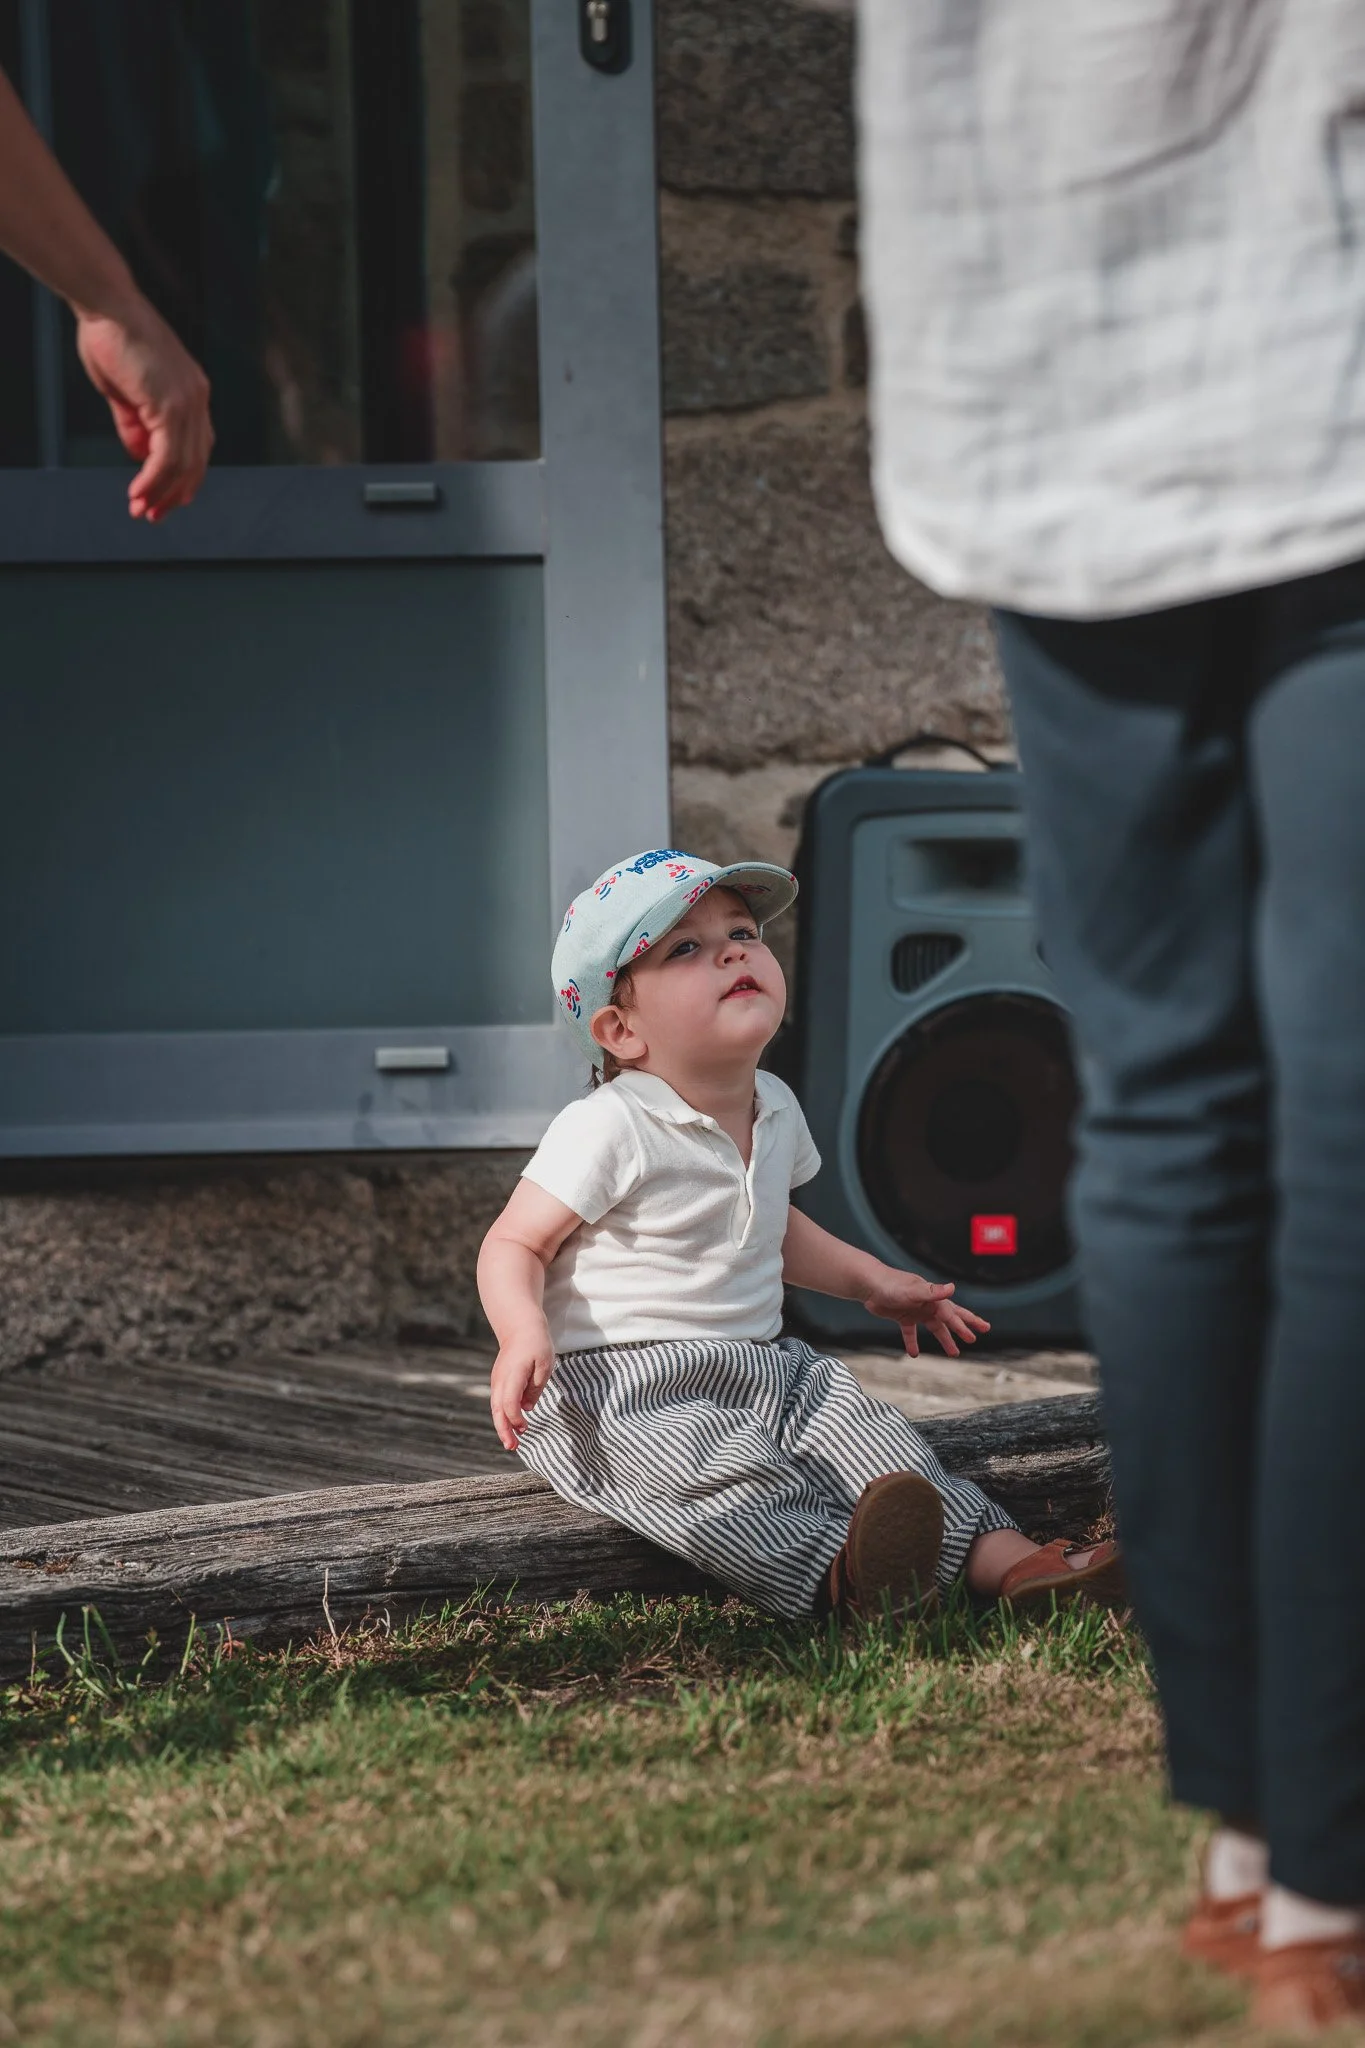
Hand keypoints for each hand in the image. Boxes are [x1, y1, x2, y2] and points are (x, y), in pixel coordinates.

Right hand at [74, 296, 212, 521]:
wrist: (108, 306)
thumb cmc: (112, 339)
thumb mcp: (126, 392)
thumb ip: (136, 424)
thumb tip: (140, 456)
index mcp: (193, 393)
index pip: (198, 447)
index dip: (183, 478)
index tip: (165, 498)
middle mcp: (198, 399)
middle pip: (196, 461)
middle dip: (174, 493)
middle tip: (154, 514)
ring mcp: (189, 401)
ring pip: (183, 464)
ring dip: (161, 491)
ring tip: (142, 509)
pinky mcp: (172, 404)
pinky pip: (167, 456)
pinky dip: (153, 479)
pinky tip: (139, 492)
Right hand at [489, 1322, 555, 1450]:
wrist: (520, 1327)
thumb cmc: (536, 1344)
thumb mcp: (545, 1365)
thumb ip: (535, 1388)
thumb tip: (527, 1408)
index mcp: (513, 1374)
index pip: (509, 1402)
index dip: (515, 1418)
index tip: (525, 1427)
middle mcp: (500, 1380)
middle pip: (497, 1409)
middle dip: (504, 1430)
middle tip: (512, 1447)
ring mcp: (497, 1380)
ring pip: (496, 1407)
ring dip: (503, 1426)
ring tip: (512, 1443)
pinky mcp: (499, 1381)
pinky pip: (498, 1402)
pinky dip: (503, 1416)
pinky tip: (513, 1426)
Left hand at [861, 1265, 990, 1357]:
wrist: (868, 1284)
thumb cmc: (891, 1284)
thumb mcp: (913, 1289)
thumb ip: (932, 1291)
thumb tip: (952, 1287)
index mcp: (932, 1298)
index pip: (951, 1314)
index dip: (963, 1325)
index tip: (974, 1336)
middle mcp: (927, 1304)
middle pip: (950, 1317)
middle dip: (964, 1327)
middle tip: (977, 1336)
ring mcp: (916, 1310)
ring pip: (934, 1328)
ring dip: (944, 1339)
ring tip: (954, 1353)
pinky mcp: (903, 1316)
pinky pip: (911, 1332)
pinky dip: (913, 1343)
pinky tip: (914, 1354)